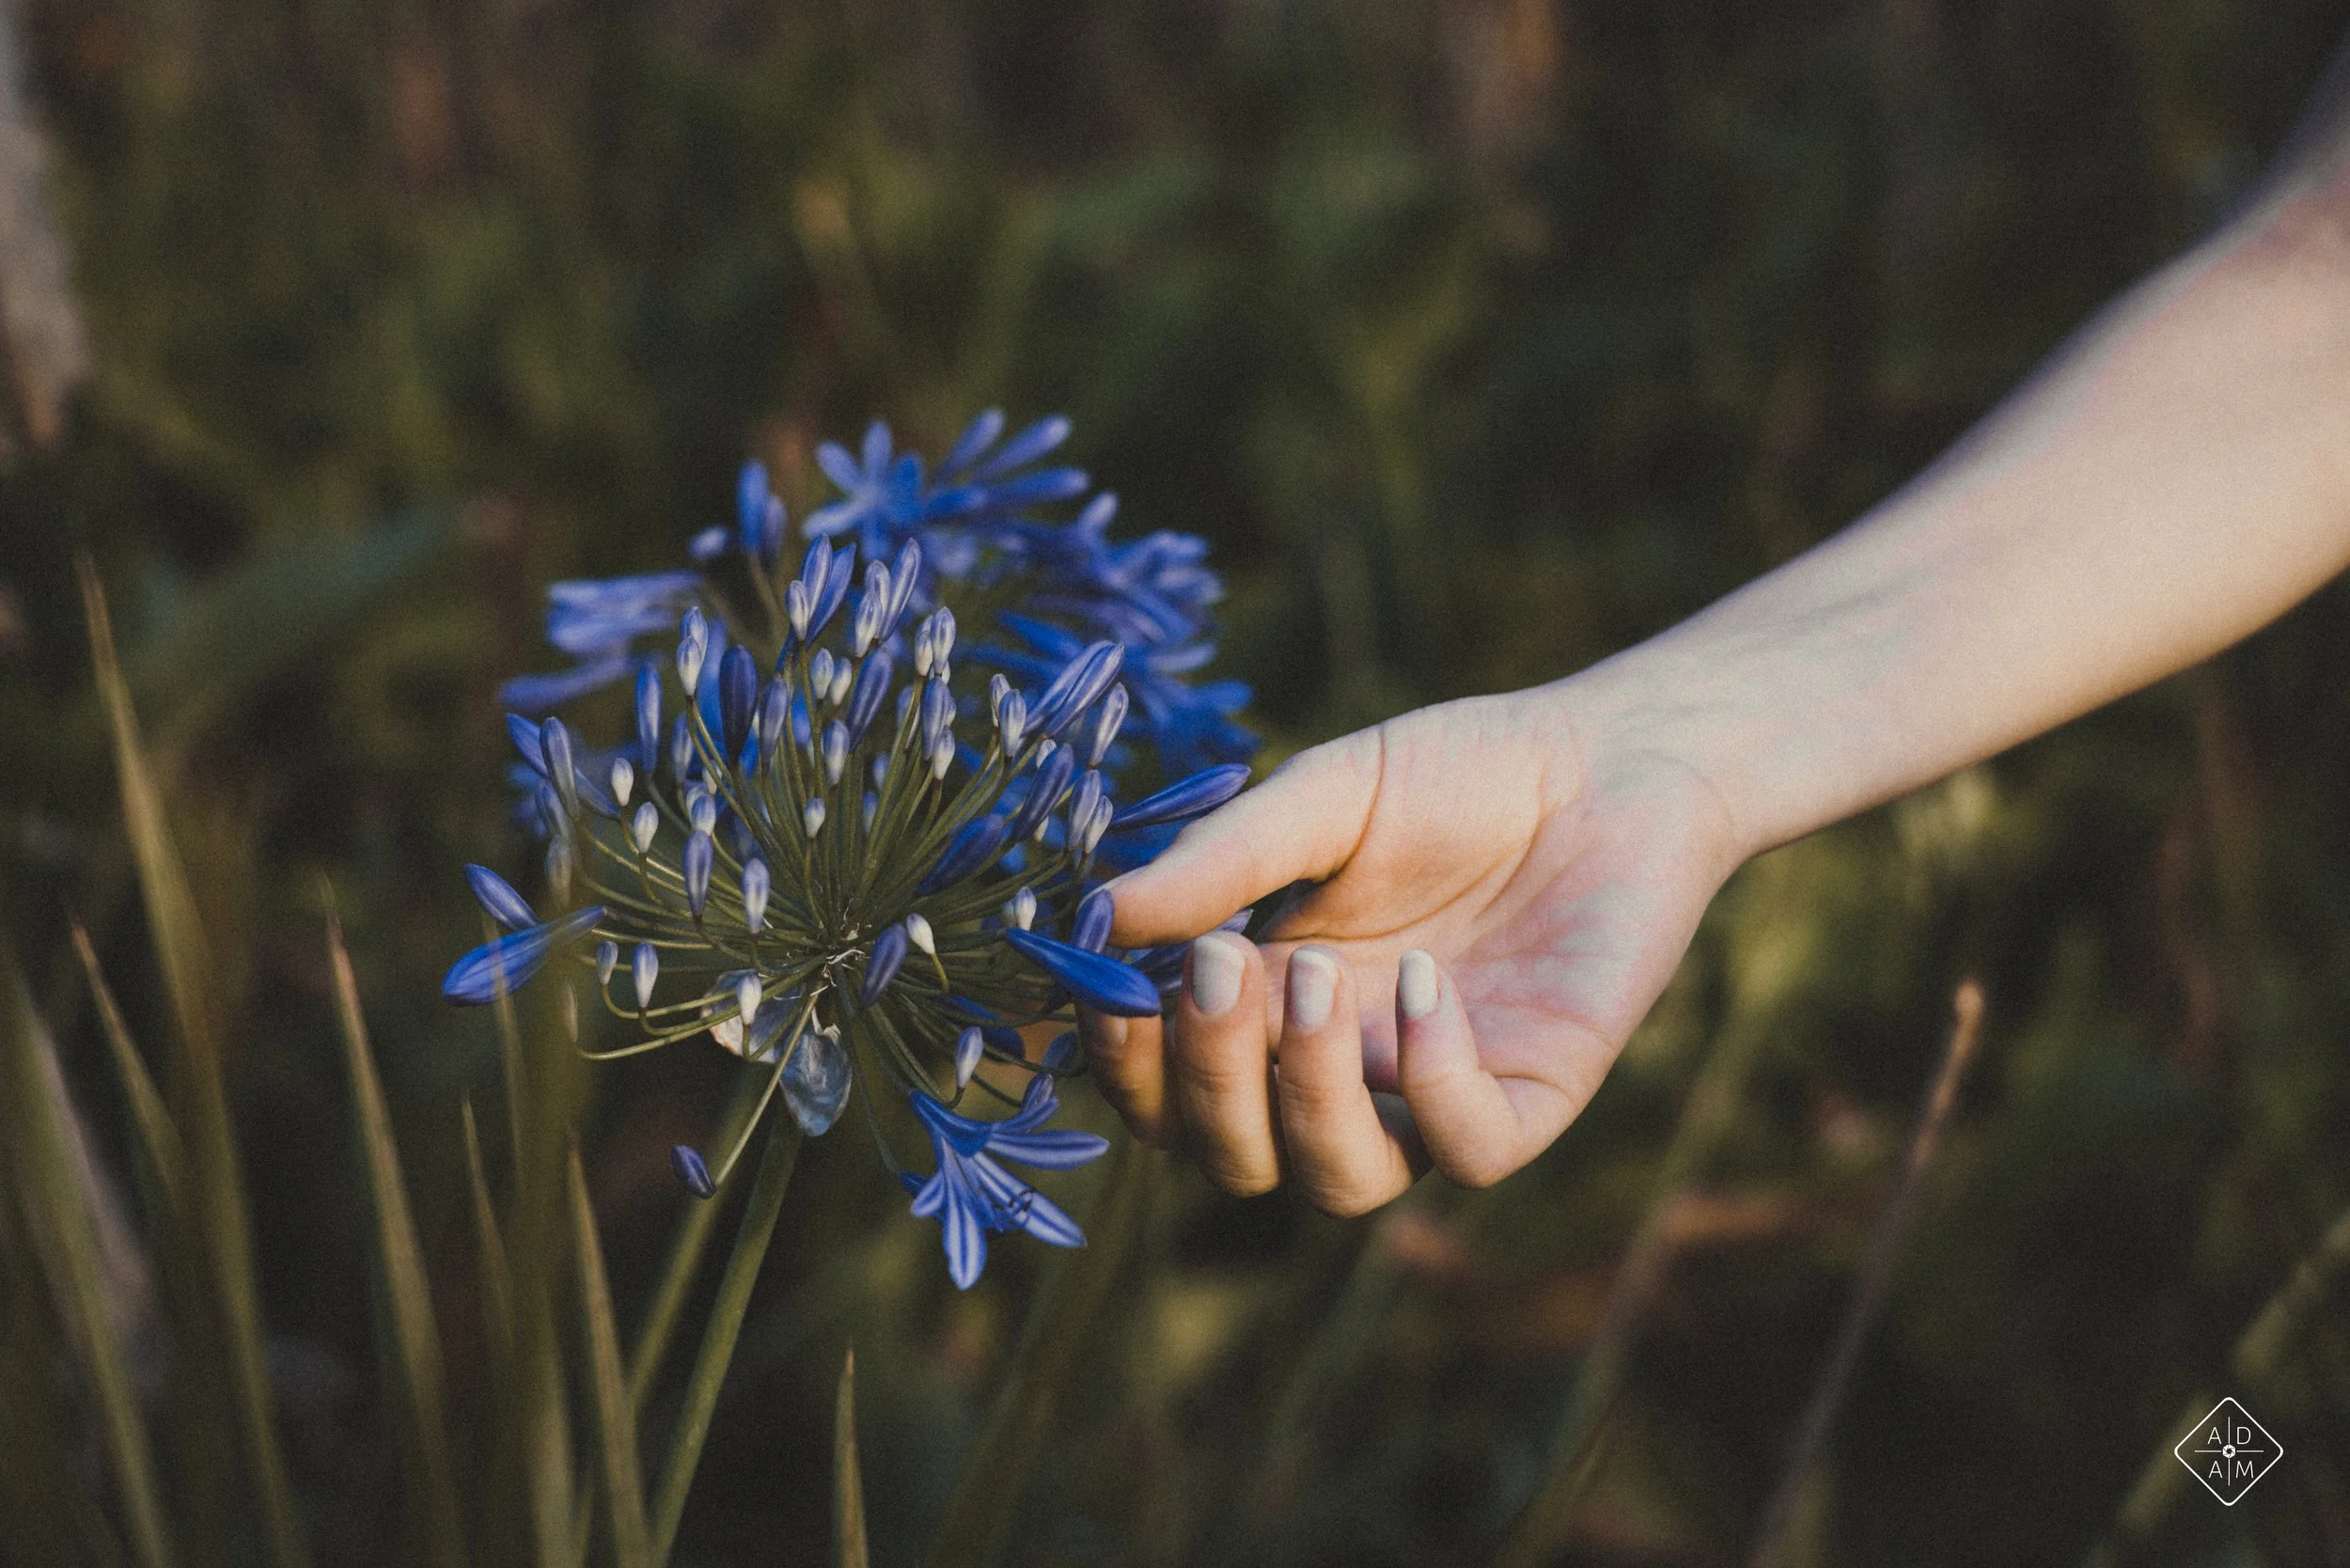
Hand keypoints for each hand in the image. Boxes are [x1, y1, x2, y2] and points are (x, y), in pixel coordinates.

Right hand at [1081, 680, 1743, 1213]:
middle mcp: (1344, 1073)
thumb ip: (1222, 861)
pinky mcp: (1536, 1094)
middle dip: (1209, 1079)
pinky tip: (1429, 983)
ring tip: (1313, 972)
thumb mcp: (1322, 798)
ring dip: (1306, 1094)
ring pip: (1343, 1183)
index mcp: (1271, 1012)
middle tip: (1221, 965)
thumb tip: (1099, 917)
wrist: (1612, 754)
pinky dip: (1435, 1085)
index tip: (1105, 989)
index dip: (1126, 1066)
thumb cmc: (1460, 773)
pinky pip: (1471, 1150)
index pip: (1169, 1093)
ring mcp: (1437, 1093)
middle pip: (1237, 1158)